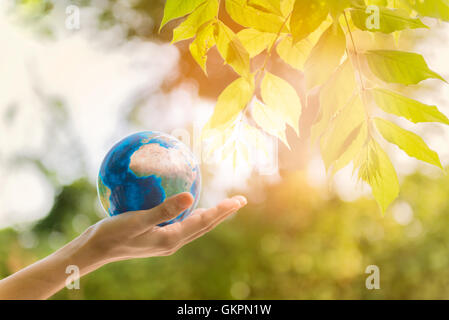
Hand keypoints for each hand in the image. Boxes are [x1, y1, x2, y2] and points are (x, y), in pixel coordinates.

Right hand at [86, 192, 246, 262]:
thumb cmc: (113, 234)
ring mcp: (165, 241)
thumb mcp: (138, 220)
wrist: (95, 250)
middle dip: (223, 213)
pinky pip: (182, 224)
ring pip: (195, 226)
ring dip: (211, 215)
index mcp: (171, 238)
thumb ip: (164, 210)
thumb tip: (192, 197)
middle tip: (240, 201)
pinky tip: (190, 206)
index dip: (223, 211)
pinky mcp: (157, 238)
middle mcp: (172, 242)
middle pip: (204, 225)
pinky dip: (193, 215)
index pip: (204, 222)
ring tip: (223, 206)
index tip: (240, 200)